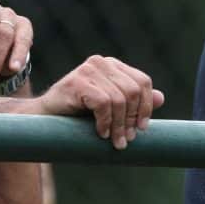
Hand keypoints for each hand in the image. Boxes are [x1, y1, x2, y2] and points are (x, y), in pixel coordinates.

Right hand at [35, 56, 165, 148]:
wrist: (43, 118)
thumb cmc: (76, 114)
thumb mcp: (110, 109)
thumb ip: (133, 102)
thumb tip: (161, 98)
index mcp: (112, 66)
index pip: (142, 82)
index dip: (145, 106)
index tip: (141, 129)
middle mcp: (101, 62)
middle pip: (133, 91)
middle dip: (132, 119)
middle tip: (126, 140)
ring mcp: (88, 69)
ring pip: (119, 99)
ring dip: (119, 126)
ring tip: (114, 141)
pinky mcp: (77, 81)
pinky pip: (103, 103)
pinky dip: (105, 122)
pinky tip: (100, 133)